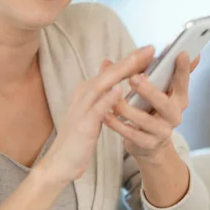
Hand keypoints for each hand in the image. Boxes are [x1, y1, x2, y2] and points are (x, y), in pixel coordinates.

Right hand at [37, 45, 155, 183]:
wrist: (60, 162)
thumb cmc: (78, 136)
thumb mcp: (91, 109)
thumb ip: (101, 88)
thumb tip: (108, 64)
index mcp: (88, 90)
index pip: (113, 70)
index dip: (131, 59)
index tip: (150, 49)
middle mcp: (85, 94)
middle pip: (110, 73)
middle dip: (130, 60)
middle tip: (150, 48)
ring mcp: (83, 108)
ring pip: (104, 85)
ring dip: (121, 72)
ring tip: (138, 60)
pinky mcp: (84, 124)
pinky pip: (97, 109)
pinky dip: (108, 98)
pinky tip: (120, 90)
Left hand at [103, 52, 199, 160]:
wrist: (149, 144)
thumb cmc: (151, 109)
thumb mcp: (155, 89)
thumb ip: (151, 70)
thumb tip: (147, 48)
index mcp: (179, 98)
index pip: (183, 81)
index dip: (184, 68)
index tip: (181, 53)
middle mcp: (175, 115)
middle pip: (164, 103)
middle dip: (149, 90)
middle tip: (134, 78)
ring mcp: (162, 131)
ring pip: (145, 120)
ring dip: (127, 109)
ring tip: (113, 100)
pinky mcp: (148, 144)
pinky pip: (131, 134)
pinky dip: (117, 124)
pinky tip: (106, 115)